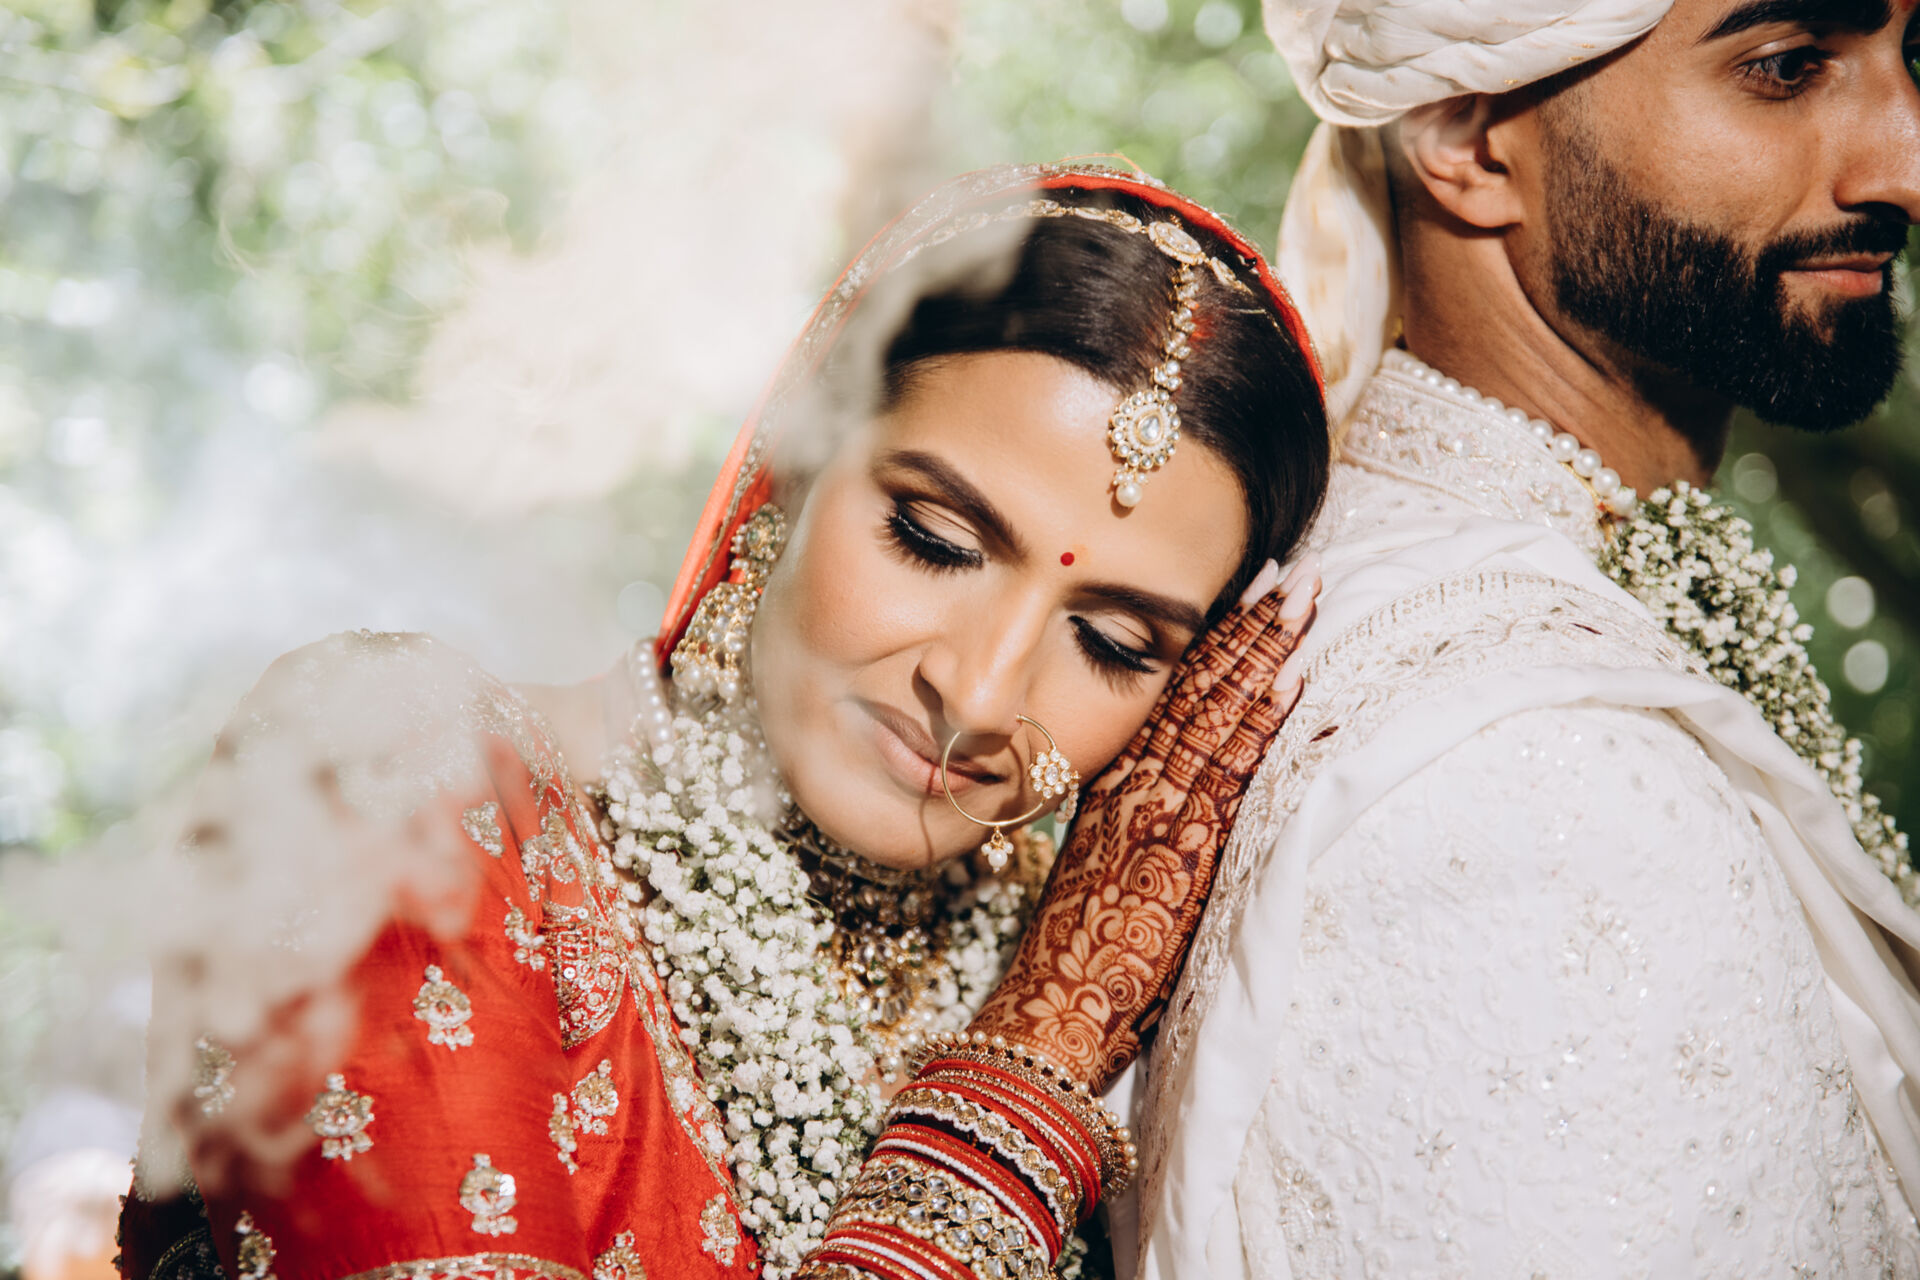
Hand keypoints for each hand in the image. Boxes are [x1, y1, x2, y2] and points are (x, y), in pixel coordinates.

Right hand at [969, 558, 1318, 1089]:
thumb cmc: (1076, 964)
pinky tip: (1295, 680)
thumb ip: (1134, 831)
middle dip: (1252, 628)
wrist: (1050, 1014)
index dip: (1214, 643)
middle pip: (1201, 690)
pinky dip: (1264, 721)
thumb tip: (1169, 811)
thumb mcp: (1101, 876)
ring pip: (1219, 713)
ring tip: (1307, 598)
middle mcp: (1137, 788)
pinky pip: (1234, 771)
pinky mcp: (1186, 850)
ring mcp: (1162, 813)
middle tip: (1297, 572)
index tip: (1249, 595)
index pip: (1174, 698)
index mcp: (1115, 790)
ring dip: (1268, 652)